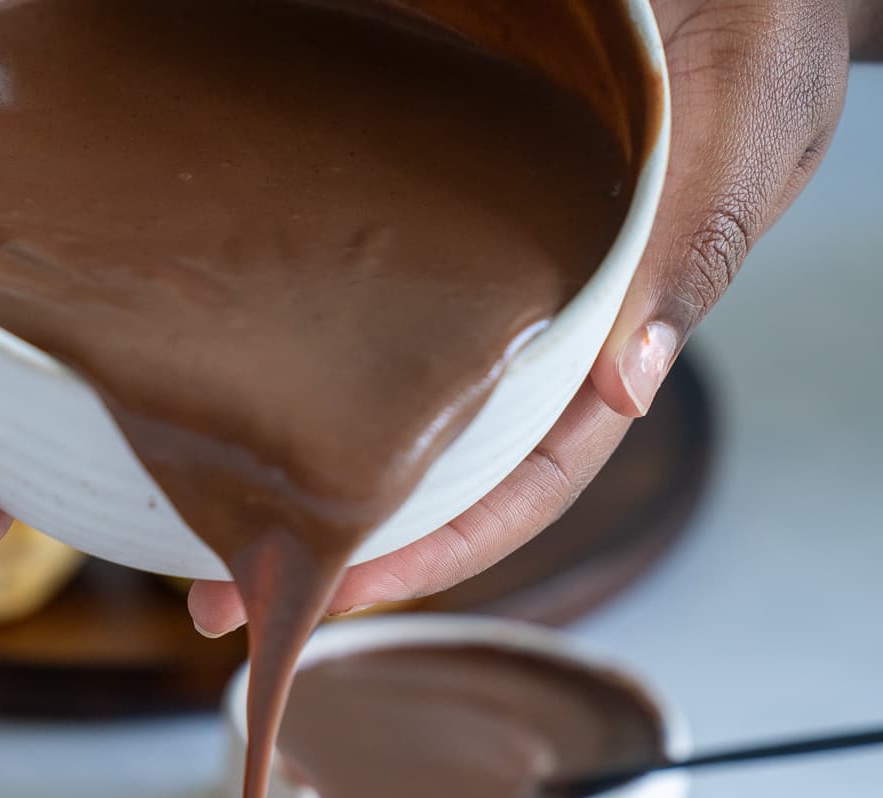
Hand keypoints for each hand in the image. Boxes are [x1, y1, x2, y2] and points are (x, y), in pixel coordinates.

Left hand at [189, 0, 865, 635]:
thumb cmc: (747, 24)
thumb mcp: (737, 131)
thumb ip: (689, 248)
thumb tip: (627, 390)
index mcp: (607, 339)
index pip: (525, 483)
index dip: (438, 551)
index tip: (343, 594)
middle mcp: (526, 329)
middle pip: (427, 465)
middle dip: (332, 542)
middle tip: (224, 600)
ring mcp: (471, 279)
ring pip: (376, 393)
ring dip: (287, 461)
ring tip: (190, 512)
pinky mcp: (425, 212)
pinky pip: (352, 298)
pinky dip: (287, 345)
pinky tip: (216, 372)